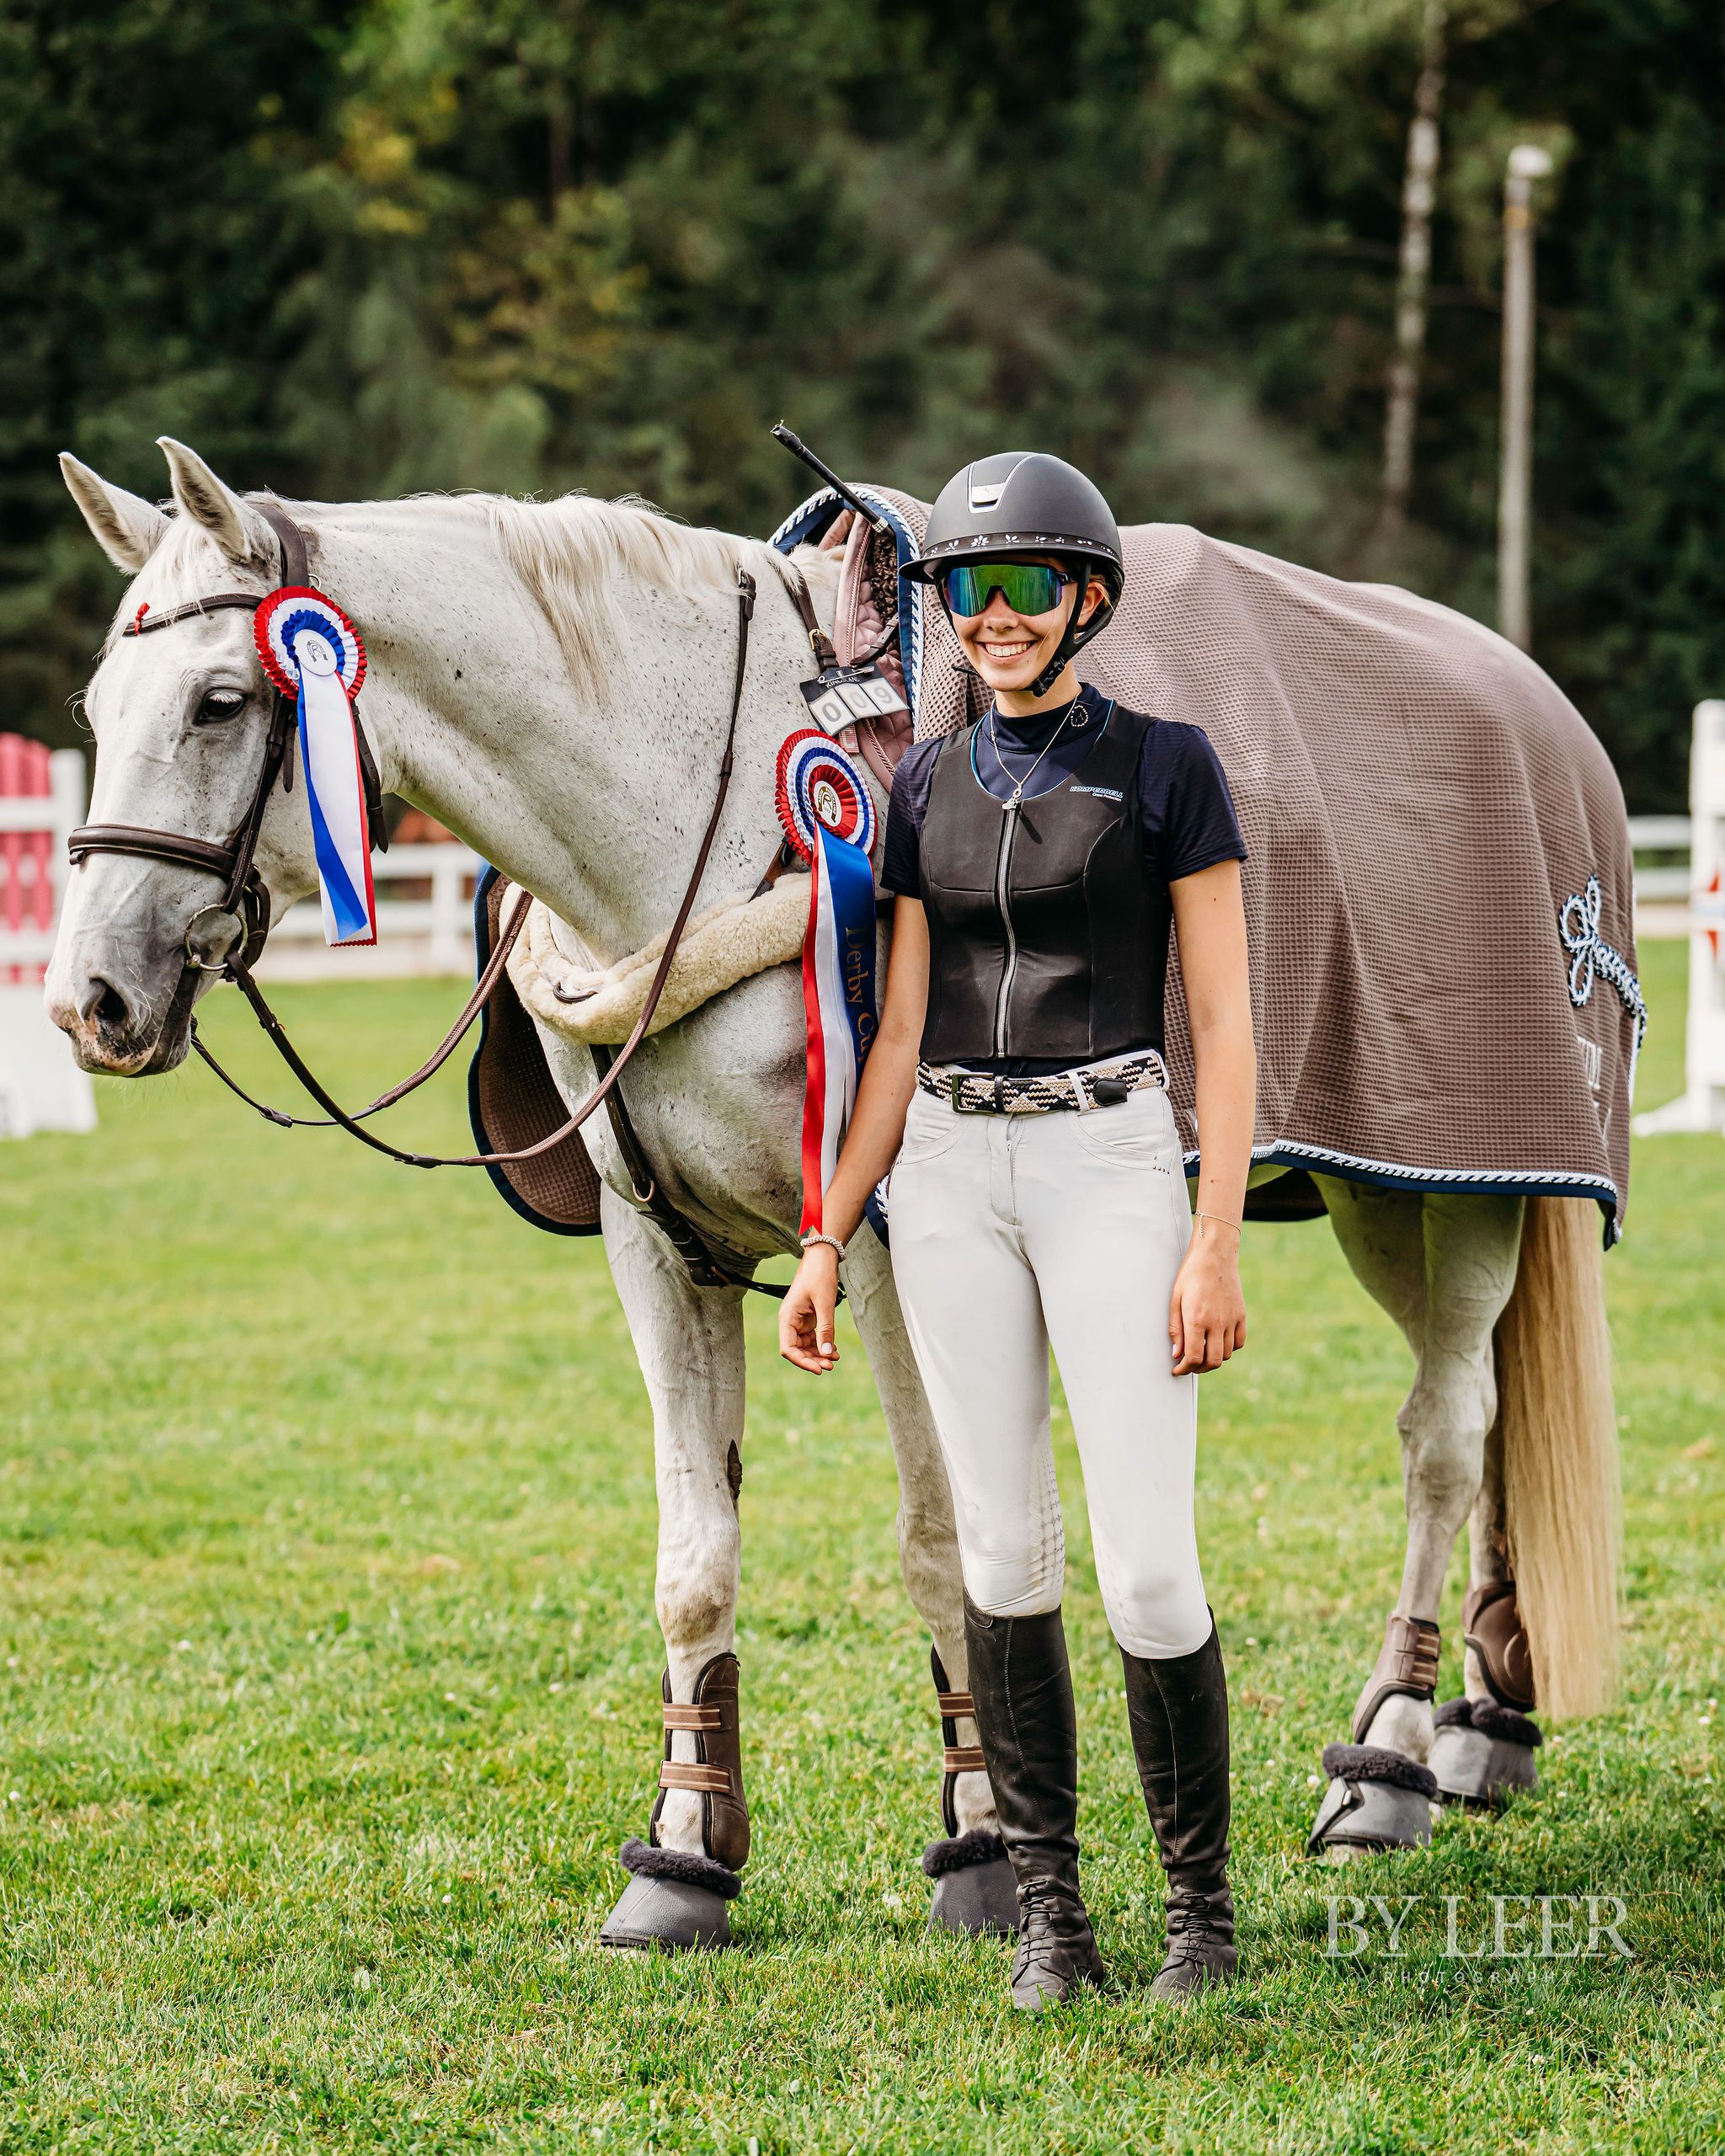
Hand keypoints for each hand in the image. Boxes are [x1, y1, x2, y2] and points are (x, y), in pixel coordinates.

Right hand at [779, 1244, 841, 1373]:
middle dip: (813, 1359)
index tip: (818, 1369)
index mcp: (787, 1317)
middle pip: (797, 1350)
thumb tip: (827, 1355)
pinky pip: (813, 1339)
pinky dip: (822, 1345)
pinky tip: (834, 1350)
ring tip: (835, 1359)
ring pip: (805, 1346)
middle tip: (831, 1365)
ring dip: (819, 1354)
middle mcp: (790, 1321)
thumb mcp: (825, 1304)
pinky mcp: (808, 1319)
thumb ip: (826, 1330)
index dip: (801, 1361)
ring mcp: (799, 1321)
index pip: (788, 1348)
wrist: (823, 1258)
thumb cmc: (820, 1276)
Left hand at [1169, 1224, 1246, 1374]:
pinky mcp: (1241, 1315)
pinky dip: (1228, 1348)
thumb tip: (1176, 1354)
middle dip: (1198, 1369)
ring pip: (1225, 1354)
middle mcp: (1217, 1322)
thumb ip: (1175, 1329)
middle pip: (1212, 1361)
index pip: (1193, 1357)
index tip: (1178, 1369)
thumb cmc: (1191, 1274)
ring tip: (1201, 1352)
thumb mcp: (1175, 1299)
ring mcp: (1232, 1319)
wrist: (1215, 1255)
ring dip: (1212, 1359)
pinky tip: (1217, 1342)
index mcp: (1197, 1318)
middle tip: (1189, 1365)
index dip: (1184, 1369)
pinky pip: (1239, 1342)